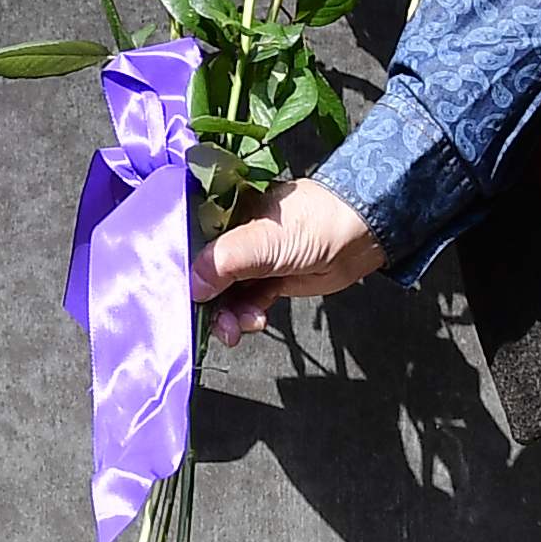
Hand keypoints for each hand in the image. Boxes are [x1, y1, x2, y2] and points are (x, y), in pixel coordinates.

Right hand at [196, 182, 381, 337]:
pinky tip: (255, 320)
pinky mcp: (268, 279)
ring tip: (240, 327)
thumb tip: (192, 287)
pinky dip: (247, 315)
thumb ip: (222, 262)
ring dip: (228, 315)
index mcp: (221, 215)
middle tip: (216, 324)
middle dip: (208, 304)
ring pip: (225, 294)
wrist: (360, 236)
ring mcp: (251, 260)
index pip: (189, 245)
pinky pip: (246, 302)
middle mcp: (232, 236)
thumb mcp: (261, 241)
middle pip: (204, 275)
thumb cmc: (313, 224)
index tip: (180, 299)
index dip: (182, 273)